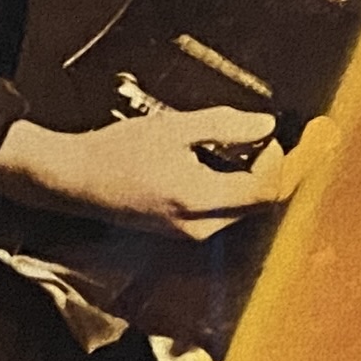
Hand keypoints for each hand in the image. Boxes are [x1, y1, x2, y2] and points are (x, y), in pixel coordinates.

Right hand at [0, 108, 324, 240]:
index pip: (265, 191)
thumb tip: (267, 125)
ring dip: (251, 175)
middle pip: (259, 202)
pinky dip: (232, 185)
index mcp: (199, 200)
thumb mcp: (174, 129)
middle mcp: (201, 227)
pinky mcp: (185, 232)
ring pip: (243, 206)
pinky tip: (218, 160)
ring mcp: (193, 234)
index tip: (284, 135)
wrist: (75, 181)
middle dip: (272, 168)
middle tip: (274, 135)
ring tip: (239, 143)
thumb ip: (224, 127)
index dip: (285, 163)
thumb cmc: (117, 153)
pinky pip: (224, 210)